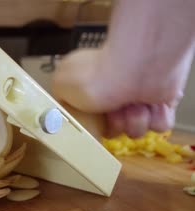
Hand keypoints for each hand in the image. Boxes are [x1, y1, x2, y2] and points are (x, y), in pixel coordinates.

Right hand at [52, 47, 187, 137]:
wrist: (136, 68)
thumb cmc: (97, 77)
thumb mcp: (60, 83)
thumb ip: (60, 96)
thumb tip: (67, 104)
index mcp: (92, 88)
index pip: (88, 118)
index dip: (89, 124)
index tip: (90, 119)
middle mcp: (114, 93)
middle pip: (111, 128)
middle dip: (112, 125)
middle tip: (113, 112)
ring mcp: (138, 98)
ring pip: (135, 130)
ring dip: (133, 121)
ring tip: (132, 105)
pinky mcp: (162, 102)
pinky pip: (158, 125)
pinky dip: (154, 118)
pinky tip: (150, 105)